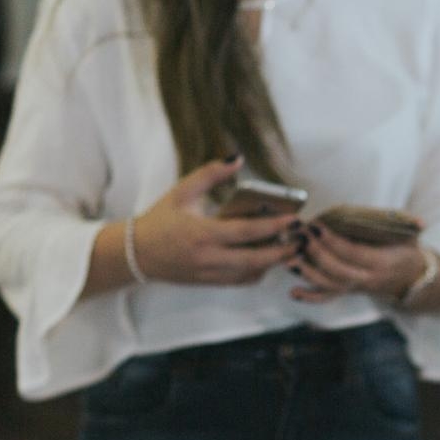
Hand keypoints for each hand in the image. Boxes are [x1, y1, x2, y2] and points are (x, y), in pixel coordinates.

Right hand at [130, 156, 300, 286]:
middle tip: (302, 241)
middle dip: (283, 251)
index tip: (293, 219)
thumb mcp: (182, 191)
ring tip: (291, 249)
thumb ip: (211, 173)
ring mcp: (209, 273)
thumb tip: (237, 157)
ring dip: (273, 263)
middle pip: (256, 259)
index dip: (273, 227)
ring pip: (251, 273)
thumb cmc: (160, 219)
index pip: (246, 231)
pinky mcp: (209, 282)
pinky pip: (241, 281)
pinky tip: (268, 259)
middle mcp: (208, 257)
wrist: (136, 253)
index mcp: (202, 233)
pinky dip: (258, 272)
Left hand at [289, 218, 429, 304]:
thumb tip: (419, 222)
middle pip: (337, 269)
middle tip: (299, 234)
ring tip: (290, 257)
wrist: (413, 279)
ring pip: (329, 285)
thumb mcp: (411, 236)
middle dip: (315, 252)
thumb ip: (408, 226)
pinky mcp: (349, 292)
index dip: (333, 241)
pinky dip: (310, 297)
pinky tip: (293, 292)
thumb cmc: (407, 251)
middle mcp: (368, 279)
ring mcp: (357, 288)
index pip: (353, 253)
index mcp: (383, 263)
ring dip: (307, 273)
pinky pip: (329, 298)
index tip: (316, 226)